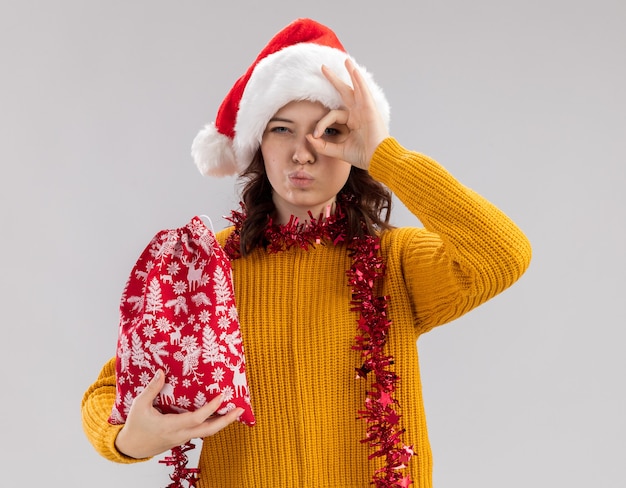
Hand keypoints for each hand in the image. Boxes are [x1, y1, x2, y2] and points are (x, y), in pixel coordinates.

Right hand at [114, 370, 242, 458]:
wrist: (132, 447)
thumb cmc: (135, 426)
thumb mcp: (139, 405)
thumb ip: (151, 389)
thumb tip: (161, 372)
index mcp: (170, 426)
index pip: (196, 419)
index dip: (211, 409)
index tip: (222, 396)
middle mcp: (180, 434)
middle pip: (208, 431)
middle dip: (226, 420)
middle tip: (240, 409)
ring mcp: (183, 438)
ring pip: (207, 432)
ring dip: (222, 422)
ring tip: (235, 410)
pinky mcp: (183, 438)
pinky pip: (201, 431)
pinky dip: (212, 423)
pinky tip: (219, 414)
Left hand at [307, 58, 389, 170]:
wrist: (378, 160)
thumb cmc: (362, 156)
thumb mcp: (337, 150)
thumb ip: (322, 145)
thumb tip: (308, 137)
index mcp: (351, 122)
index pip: (331, 115)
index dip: (321, 124)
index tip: (314, 136)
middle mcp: (358, 113)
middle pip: (344, 92)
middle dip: (333, 80)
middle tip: (323, 68)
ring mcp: (364, 110)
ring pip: (356, 88)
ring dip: (351, 73)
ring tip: (345, 60)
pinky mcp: (370, 109)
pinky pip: (363, 91)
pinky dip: (359, 80)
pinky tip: (353, 70)